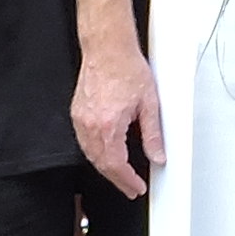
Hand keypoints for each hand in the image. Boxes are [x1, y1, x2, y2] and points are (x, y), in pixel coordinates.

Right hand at [73, 36, 165, 202]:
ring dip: (105, 168)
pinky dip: (95, 153)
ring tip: (120, 175)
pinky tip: (105, 154)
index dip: (127, 180)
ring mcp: (81, 119)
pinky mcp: (77, 113)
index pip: (117, 164)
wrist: (108, 48)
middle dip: (117, 179)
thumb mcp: (150, 103)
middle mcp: (91, 124)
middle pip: (101, 164)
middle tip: (130, 187)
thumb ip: (153, 134)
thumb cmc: (127, 68)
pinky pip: (84, 142)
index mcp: (109, 124)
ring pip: (90, 155)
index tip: (136, 187)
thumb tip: (157, 155)